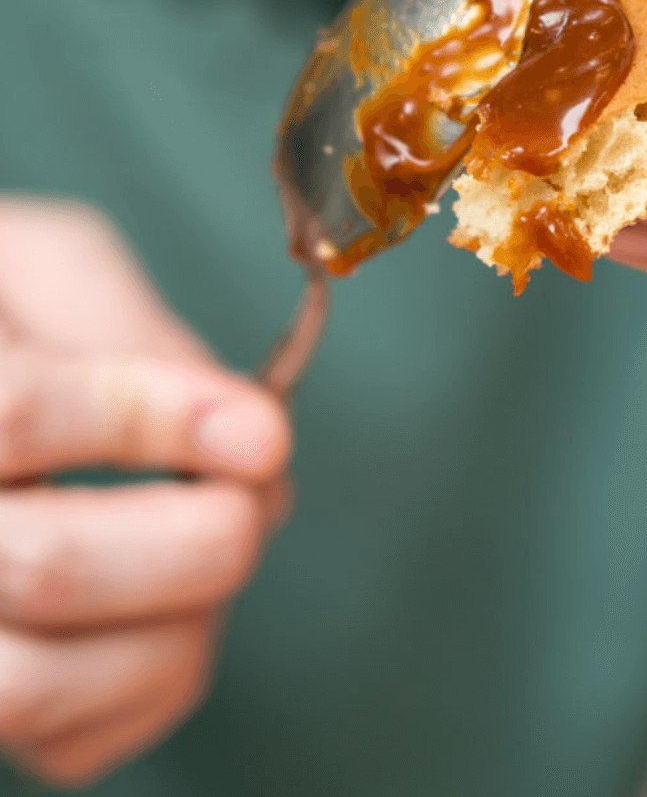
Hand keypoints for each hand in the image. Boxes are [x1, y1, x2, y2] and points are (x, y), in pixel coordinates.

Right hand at [0, 198, 291, 787]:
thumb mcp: (34, 264)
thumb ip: (115, 315)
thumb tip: (226, 413)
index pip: (14, 418)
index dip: (152, 421)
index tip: (261, 427)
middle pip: (46, 569)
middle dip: (198, 536)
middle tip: (258, 490)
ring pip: (38, 684)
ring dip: (181, 621)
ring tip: (217, 545)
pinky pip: (67, 742)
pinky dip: (156, 681)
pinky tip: (169, 607)